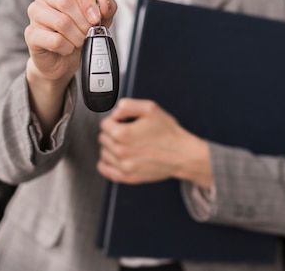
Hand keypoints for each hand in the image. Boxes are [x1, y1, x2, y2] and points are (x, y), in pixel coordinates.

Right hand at [25, 0, 115, 86]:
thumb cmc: (81, 30)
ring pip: (61, 22)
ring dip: (77, 36)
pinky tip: (67, 48)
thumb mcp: (102, 17)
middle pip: (66, 2)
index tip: (96, 18)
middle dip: (84, 22)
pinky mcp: (30, 33)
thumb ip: (108, 7)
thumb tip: (103, 5)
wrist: (65, 57)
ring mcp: (34, 12)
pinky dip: (68, 48)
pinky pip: (55, 40)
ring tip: (80, 41)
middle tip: (90, 33)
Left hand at [98, 98, 212, 187]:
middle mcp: (120, 151)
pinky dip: (107, 162)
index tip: (125, 122)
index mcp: (123, 133)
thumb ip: (127, 105)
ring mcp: (123, 166)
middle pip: (102, 138)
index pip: (104, 124)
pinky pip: (104, 169)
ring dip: (111, 147)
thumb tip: (114, 113)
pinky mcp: (127, 177)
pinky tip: (118, 157)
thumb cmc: (168, 132)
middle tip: (129, 133)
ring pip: (103, 152)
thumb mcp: (150, 108)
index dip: (115, 120)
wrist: (182, 154)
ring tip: (128, 144)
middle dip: (112, 133)